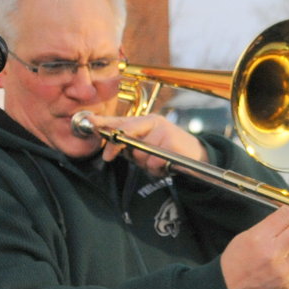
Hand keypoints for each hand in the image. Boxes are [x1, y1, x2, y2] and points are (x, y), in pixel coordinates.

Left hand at [90, 113, 207, 174]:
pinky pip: (154, 160)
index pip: (120, 121)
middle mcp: (153, 122)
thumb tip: (110, 150)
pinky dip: (157, 168)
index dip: (104, 123)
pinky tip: (166, 165)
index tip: (90, 124)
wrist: (198, 156)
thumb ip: (129, 147)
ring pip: (140, 153)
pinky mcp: (172, 141)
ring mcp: (163, 130)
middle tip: (136, 159)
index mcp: (145, 121)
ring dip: (147, 164)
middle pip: (127, 138)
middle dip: (127, 153)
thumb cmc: (168, 152)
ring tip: (159, 162)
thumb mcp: (147, 147)